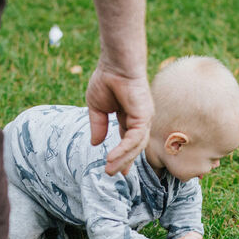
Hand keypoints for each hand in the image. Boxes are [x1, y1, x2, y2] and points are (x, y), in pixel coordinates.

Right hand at [86, 60, 151, 175]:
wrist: (115, 64)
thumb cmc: (106, 79)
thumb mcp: (97, 108)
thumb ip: (98, 126)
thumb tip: (95, 144)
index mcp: (130, 116)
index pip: (128, 140)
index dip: (122, 154)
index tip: (116, 168)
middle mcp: (140, 118)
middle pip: (134, 146)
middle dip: (123, 161)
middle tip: (112, 173)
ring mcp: (144, 118)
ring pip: (136, 146)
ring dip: (122, 159)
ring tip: (109, 170)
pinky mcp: (143, 116)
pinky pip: (134, 139)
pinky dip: (123, 150)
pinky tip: (111, 158)